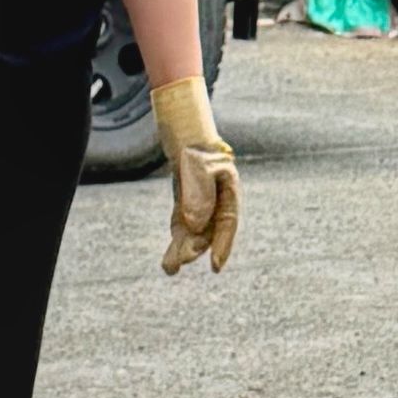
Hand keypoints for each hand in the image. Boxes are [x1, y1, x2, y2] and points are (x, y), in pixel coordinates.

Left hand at [155, 73, 238, 276]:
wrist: (184, 129)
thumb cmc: (194, 144)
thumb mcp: (196, 167)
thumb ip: (197, 196)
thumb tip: (194, 227)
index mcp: (229, 191)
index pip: (227, 223)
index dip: (223, 245)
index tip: (215, 266)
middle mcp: (218, 201)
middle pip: (209, 231)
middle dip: (194, 248)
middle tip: (179, 262)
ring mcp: (203, 204)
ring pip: (194, 234)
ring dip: (182, 250)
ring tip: (169, 268)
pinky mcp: (188, 205)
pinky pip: (183, 229)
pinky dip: (177, 243)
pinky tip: (168, 261)